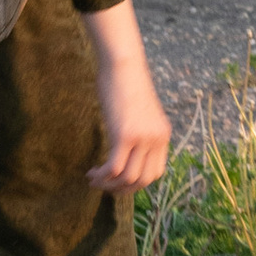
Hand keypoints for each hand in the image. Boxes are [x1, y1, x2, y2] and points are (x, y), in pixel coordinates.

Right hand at [85, 0, 172, 189]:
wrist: (123, 65)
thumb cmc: (126, 84)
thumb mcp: (140, 113)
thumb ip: (140, 132)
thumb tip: (127, 149)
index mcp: (163, 135)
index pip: (156, 173)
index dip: (136, 184)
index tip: (119, 182)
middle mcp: (157, 139)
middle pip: (143, 181)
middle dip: (122, 190)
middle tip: (104, 186)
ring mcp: (143, 138)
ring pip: (128, 178)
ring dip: (109, 184)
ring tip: (94, 180)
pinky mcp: (125, 135)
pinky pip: (115, 167)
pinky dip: (102, 176)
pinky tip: (92, 173)